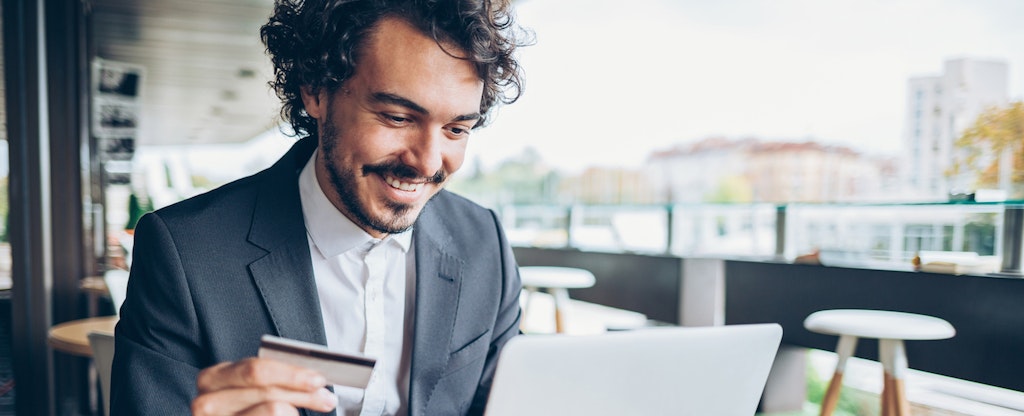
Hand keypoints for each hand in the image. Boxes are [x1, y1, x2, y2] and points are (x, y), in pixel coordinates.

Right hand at [192, 357, 337, 414]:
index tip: (318, 378)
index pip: (255, 371)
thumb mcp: (252, 388)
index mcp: (212, 378)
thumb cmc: (246, 406)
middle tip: (328, 398)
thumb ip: (273, 379)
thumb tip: (313, 379)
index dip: (291, 374)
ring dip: (296, 411)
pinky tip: (292, 415)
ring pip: (272, 411)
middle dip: (303, 394)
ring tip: (319, 406)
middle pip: (266, 393)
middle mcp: (206, 403)